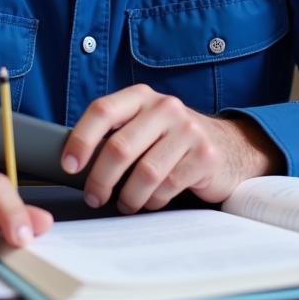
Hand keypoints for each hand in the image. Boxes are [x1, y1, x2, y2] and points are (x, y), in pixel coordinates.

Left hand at [61, 84, 283, 212]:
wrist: (230, 146)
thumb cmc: (172, 140)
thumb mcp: (144, 125)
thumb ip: (116, 134)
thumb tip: (74, 162)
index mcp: (141, 96)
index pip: (102, 110)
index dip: (81, 139)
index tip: (69, 165)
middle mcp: (165, 107)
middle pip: (120, 147)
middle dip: (100, 179)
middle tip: (94, 197)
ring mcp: (188, 130)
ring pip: (144, 173)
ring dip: (128, 196)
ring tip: (125, 203)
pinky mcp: (205, 155)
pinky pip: (168, 186)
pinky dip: (153, 200)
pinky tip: (152, 200)